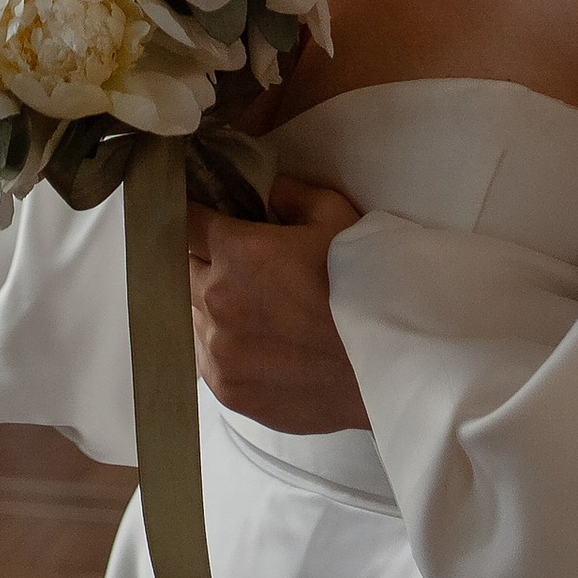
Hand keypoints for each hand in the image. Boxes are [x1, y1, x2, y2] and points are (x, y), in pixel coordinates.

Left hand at [186, 173, 367, 432]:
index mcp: (237, 252)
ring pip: (191, 314)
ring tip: (253, 309)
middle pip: (183, 268)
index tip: (200, 215)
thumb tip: (260, 187)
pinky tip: (253, 342)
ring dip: (209, 305)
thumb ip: (288, 193)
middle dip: (203, 260)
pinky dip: (217, 345)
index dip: (191, 214)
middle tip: (238, 264)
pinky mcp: (226, 389)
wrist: (394, 366)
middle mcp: (216, 300)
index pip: (183, 221)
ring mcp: (217, 351)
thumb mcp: (335, 216)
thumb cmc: (366, 285)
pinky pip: (202, 357)